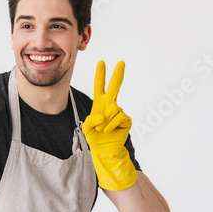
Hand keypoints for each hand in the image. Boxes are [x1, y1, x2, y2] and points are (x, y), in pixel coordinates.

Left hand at [81, 61, 137, 190]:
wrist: (104, 149)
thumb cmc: (95, 137)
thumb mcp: (86, 129)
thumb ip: (90, 121)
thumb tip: (102, 115)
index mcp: (99, 104)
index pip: (99, 86)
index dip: (100, 75)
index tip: (101, 62)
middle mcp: (110, 105)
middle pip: (114, 87)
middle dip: (117, 75)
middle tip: (121, 62)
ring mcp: (119, 112)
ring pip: (113, 108)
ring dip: (106, 120)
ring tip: (102, 129)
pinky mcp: (126, 120)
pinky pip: (119, 117)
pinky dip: (111, 124)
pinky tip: (108, 130)